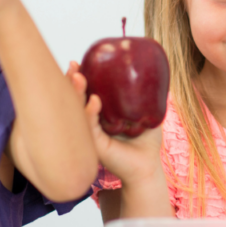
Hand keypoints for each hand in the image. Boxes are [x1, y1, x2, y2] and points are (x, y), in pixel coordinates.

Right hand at [66, 62, 164, 184]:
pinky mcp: (95, 146)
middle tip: (73, 65)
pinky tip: (95, 100)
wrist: (147, 165)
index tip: (78, 61)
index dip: (79, 76)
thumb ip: (147, 92)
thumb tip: (154, 68)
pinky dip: (90, 112)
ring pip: (78, 111)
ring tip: (78, 76)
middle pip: (75, 98)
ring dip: (77, 92)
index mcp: (99, 113)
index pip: (84, 91)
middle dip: (71, 81)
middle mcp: (91, 122)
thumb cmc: (146, 140)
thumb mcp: (147, 110)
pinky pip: (89, 127)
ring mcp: (91, 134)